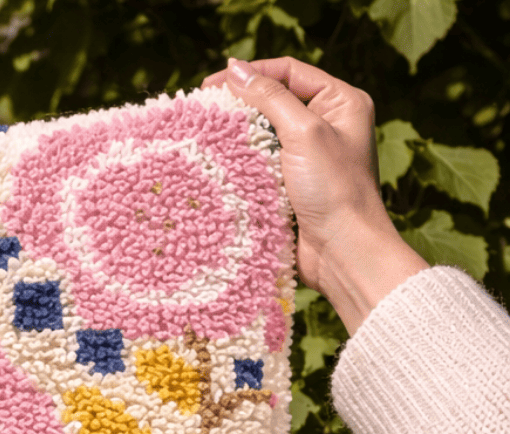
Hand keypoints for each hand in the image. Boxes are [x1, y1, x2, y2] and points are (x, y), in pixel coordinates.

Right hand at [202, 57, 426, 331]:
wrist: (341, 252)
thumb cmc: (334, 189)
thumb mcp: (304, 132)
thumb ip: (270, 98)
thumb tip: (235, 70)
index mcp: (340, 103)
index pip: (289, 72)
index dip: (251, 73)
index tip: (212, 83)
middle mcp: (326, 126)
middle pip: (274, 102)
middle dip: (239, 105)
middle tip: (203, 109)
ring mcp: (306, 159)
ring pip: (263, 136)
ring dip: (236, 136)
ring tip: (204, 136)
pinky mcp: (289, 188)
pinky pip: (258, 166)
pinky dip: (239, 164)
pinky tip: (216, 164)